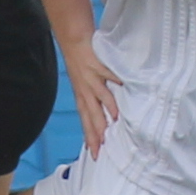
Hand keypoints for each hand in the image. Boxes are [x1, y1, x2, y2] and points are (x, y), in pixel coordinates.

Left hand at [64, 37, 118, 151]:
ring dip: (106, 108)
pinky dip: (114, 80)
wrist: (72, 40)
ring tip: (115, 121)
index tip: (95, 154)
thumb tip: (106, 114)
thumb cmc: (80, 62)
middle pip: (91, 115)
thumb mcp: (83, 83)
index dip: (89, 137)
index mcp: (82, 96)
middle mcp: (84, 90)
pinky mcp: (96, 64)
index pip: (85, 121)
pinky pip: (107, 73)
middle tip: (102, 148)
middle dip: (96, 132)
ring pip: (98, 97)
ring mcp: (90, 78)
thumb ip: (94, 98)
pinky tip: (123, 86)